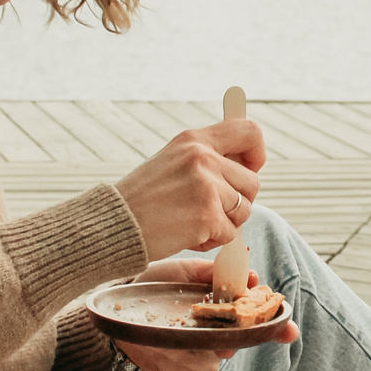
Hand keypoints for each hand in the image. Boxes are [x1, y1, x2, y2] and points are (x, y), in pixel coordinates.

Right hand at [114, 118, 267, 260]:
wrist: (114, 225)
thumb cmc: (143, 198)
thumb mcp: (172, 161)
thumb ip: (207, 158)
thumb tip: (249, 165)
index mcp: (194, 139)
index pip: (249, 131)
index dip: (257, 153)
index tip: (250, 168)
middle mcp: (203, 157)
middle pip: (252, 182)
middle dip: (237, 201)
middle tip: (207, 209)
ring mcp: (206, 186)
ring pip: (244, 209)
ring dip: (225, 223)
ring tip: (193, 221)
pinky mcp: (207, 216)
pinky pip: (230, 233)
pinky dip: (211, 240)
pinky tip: (186, 234)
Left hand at [118, 255, 299, 370]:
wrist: (118, 304)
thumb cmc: (154, 284)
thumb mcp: (184, 271)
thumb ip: (214, 272)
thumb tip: (247, 268)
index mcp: (222, 314)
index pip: (259, 322)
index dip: (277, 327)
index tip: (289, 328)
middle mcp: (214, 338)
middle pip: (237, 347)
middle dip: (230, 339)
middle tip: (221, 334)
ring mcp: (196, 357)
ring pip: (211, 363)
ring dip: (194, 348)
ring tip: (173, 332)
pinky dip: (173, 359)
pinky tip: (160, 346)